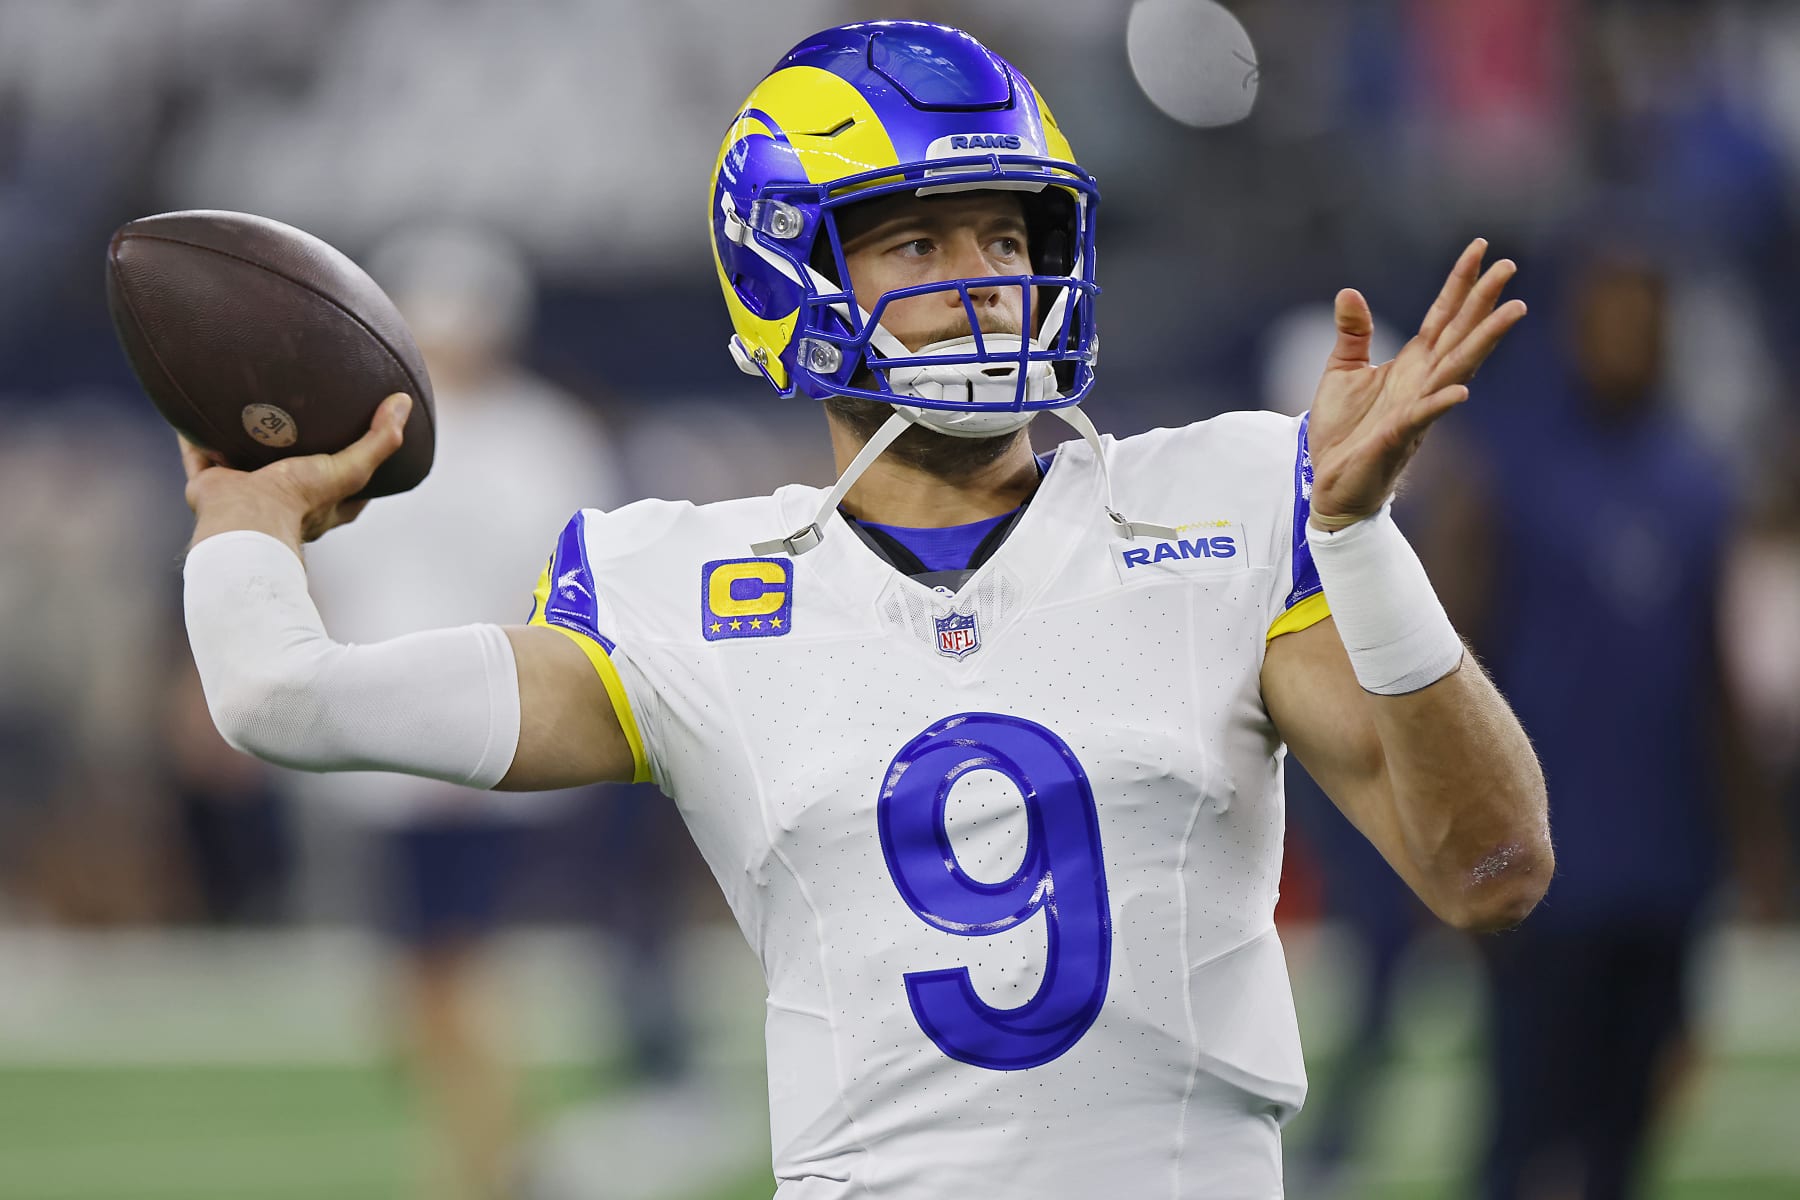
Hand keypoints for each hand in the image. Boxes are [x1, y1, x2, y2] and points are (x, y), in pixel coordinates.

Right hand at [181, 393, 410, 549]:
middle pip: (289, 468)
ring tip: (245, 403)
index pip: (344, 482)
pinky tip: (193, 405)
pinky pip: (198, 453)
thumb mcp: (350, 470)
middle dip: (292, 446)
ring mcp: (243, 493)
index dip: (352, 461)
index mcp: (317, 505)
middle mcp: (280, 501)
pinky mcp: (210, 485)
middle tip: (297, 413)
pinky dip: (195, 434)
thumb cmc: (299, 501)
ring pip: (242, 460)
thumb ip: (380, 441)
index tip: (359, 435)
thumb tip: (403, 403)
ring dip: (242, 438)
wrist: (244, 520)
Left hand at [1306, 239, 1525, 527]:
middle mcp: (1423, 382)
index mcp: (1412, 363)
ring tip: (1513, 312)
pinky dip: (1441, 404)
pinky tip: (1461, 391)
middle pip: (1461, 334)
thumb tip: (1348, 292)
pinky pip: (1423, 418)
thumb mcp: (1343, 371)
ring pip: (1457, 369)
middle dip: (1484, 301)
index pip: (1443, 315)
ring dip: (1483, 341)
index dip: (1461, 282)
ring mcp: (1416, 409)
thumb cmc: (1343, 430)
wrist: (1329, 482)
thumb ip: (1353, 333)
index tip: (1482, 247)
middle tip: (1510, 265)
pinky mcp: (1398, 438)